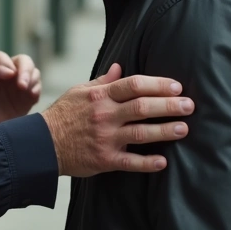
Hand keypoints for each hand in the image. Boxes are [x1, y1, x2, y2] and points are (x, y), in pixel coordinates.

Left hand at [0, 52, 41, 125]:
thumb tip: (10, 70)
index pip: (4, 58)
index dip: (6, 63)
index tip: (7, 76)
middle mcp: (10, 74)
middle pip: (24, 61)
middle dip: (26, 70)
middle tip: (22, 84)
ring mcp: (20, 86)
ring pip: (34, 73)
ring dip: (32, 79)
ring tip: (26, 89)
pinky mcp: (28, 99)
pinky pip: (37, 89)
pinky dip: (37, 89)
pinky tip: (31, 95)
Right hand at [41, 64, 192, 176]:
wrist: (41, 145)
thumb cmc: (62, 116)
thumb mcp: (79, 92)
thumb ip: (102, 82)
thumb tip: (119, 66)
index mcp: (100, 96)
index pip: (134, 85)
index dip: (158, 84)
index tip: (177, 86)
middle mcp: (104, 116)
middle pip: (142, 107)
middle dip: (169, 106)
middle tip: (190, 106)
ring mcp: (105, 138)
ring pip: (141, 133)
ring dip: (165, 131)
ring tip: (184, 129)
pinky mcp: (104, 160)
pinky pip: (130, 162)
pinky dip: (147, 163)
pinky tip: (163, 161)